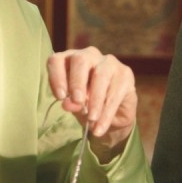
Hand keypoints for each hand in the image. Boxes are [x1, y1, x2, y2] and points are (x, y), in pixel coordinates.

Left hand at [46, 46, 137, 160]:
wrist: (110, 117)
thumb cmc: (86, 104)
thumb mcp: (75, 106)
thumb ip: (71, 103)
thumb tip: (68, 104)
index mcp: (69, 60)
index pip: (57, 60)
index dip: (56, 76)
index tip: (60, 97)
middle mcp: (88, 55)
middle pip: (80, 60)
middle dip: (77, 82)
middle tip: (77, 102)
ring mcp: (109, 62)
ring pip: (101, 75)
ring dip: (95, 100)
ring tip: (91, 120)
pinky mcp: (125, 74)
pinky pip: (115, 92)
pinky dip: (107, 112)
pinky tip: (100, 126)